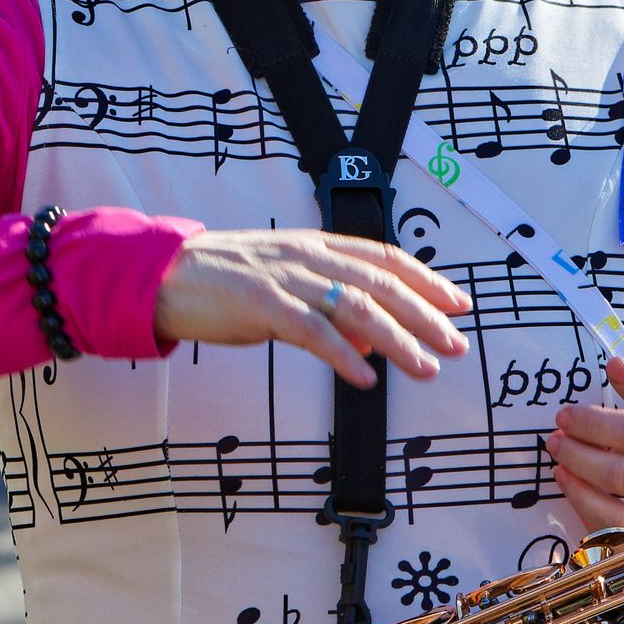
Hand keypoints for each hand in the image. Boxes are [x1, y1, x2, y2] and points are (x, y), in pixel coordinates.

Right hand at [152, 229, 469, 386]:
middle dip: (424, 314)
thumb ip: (329, 311)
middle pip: (380, 282)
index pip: (384, 256)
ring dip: (397, 339)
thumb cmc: (224, 285)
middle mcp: (306, 256)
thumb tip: (375, 347)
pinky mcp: (260, 305)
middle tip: (455, 343)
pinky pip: (312, 331)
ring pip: (355, 306)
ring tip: (424, 366)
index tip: (459, 302)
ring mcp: (284, 278)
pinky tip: (366, 378)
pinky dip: (344, 356)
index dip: (425, 278)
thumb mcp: (285, 289)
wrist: (164, 278)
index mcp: (315, 245)